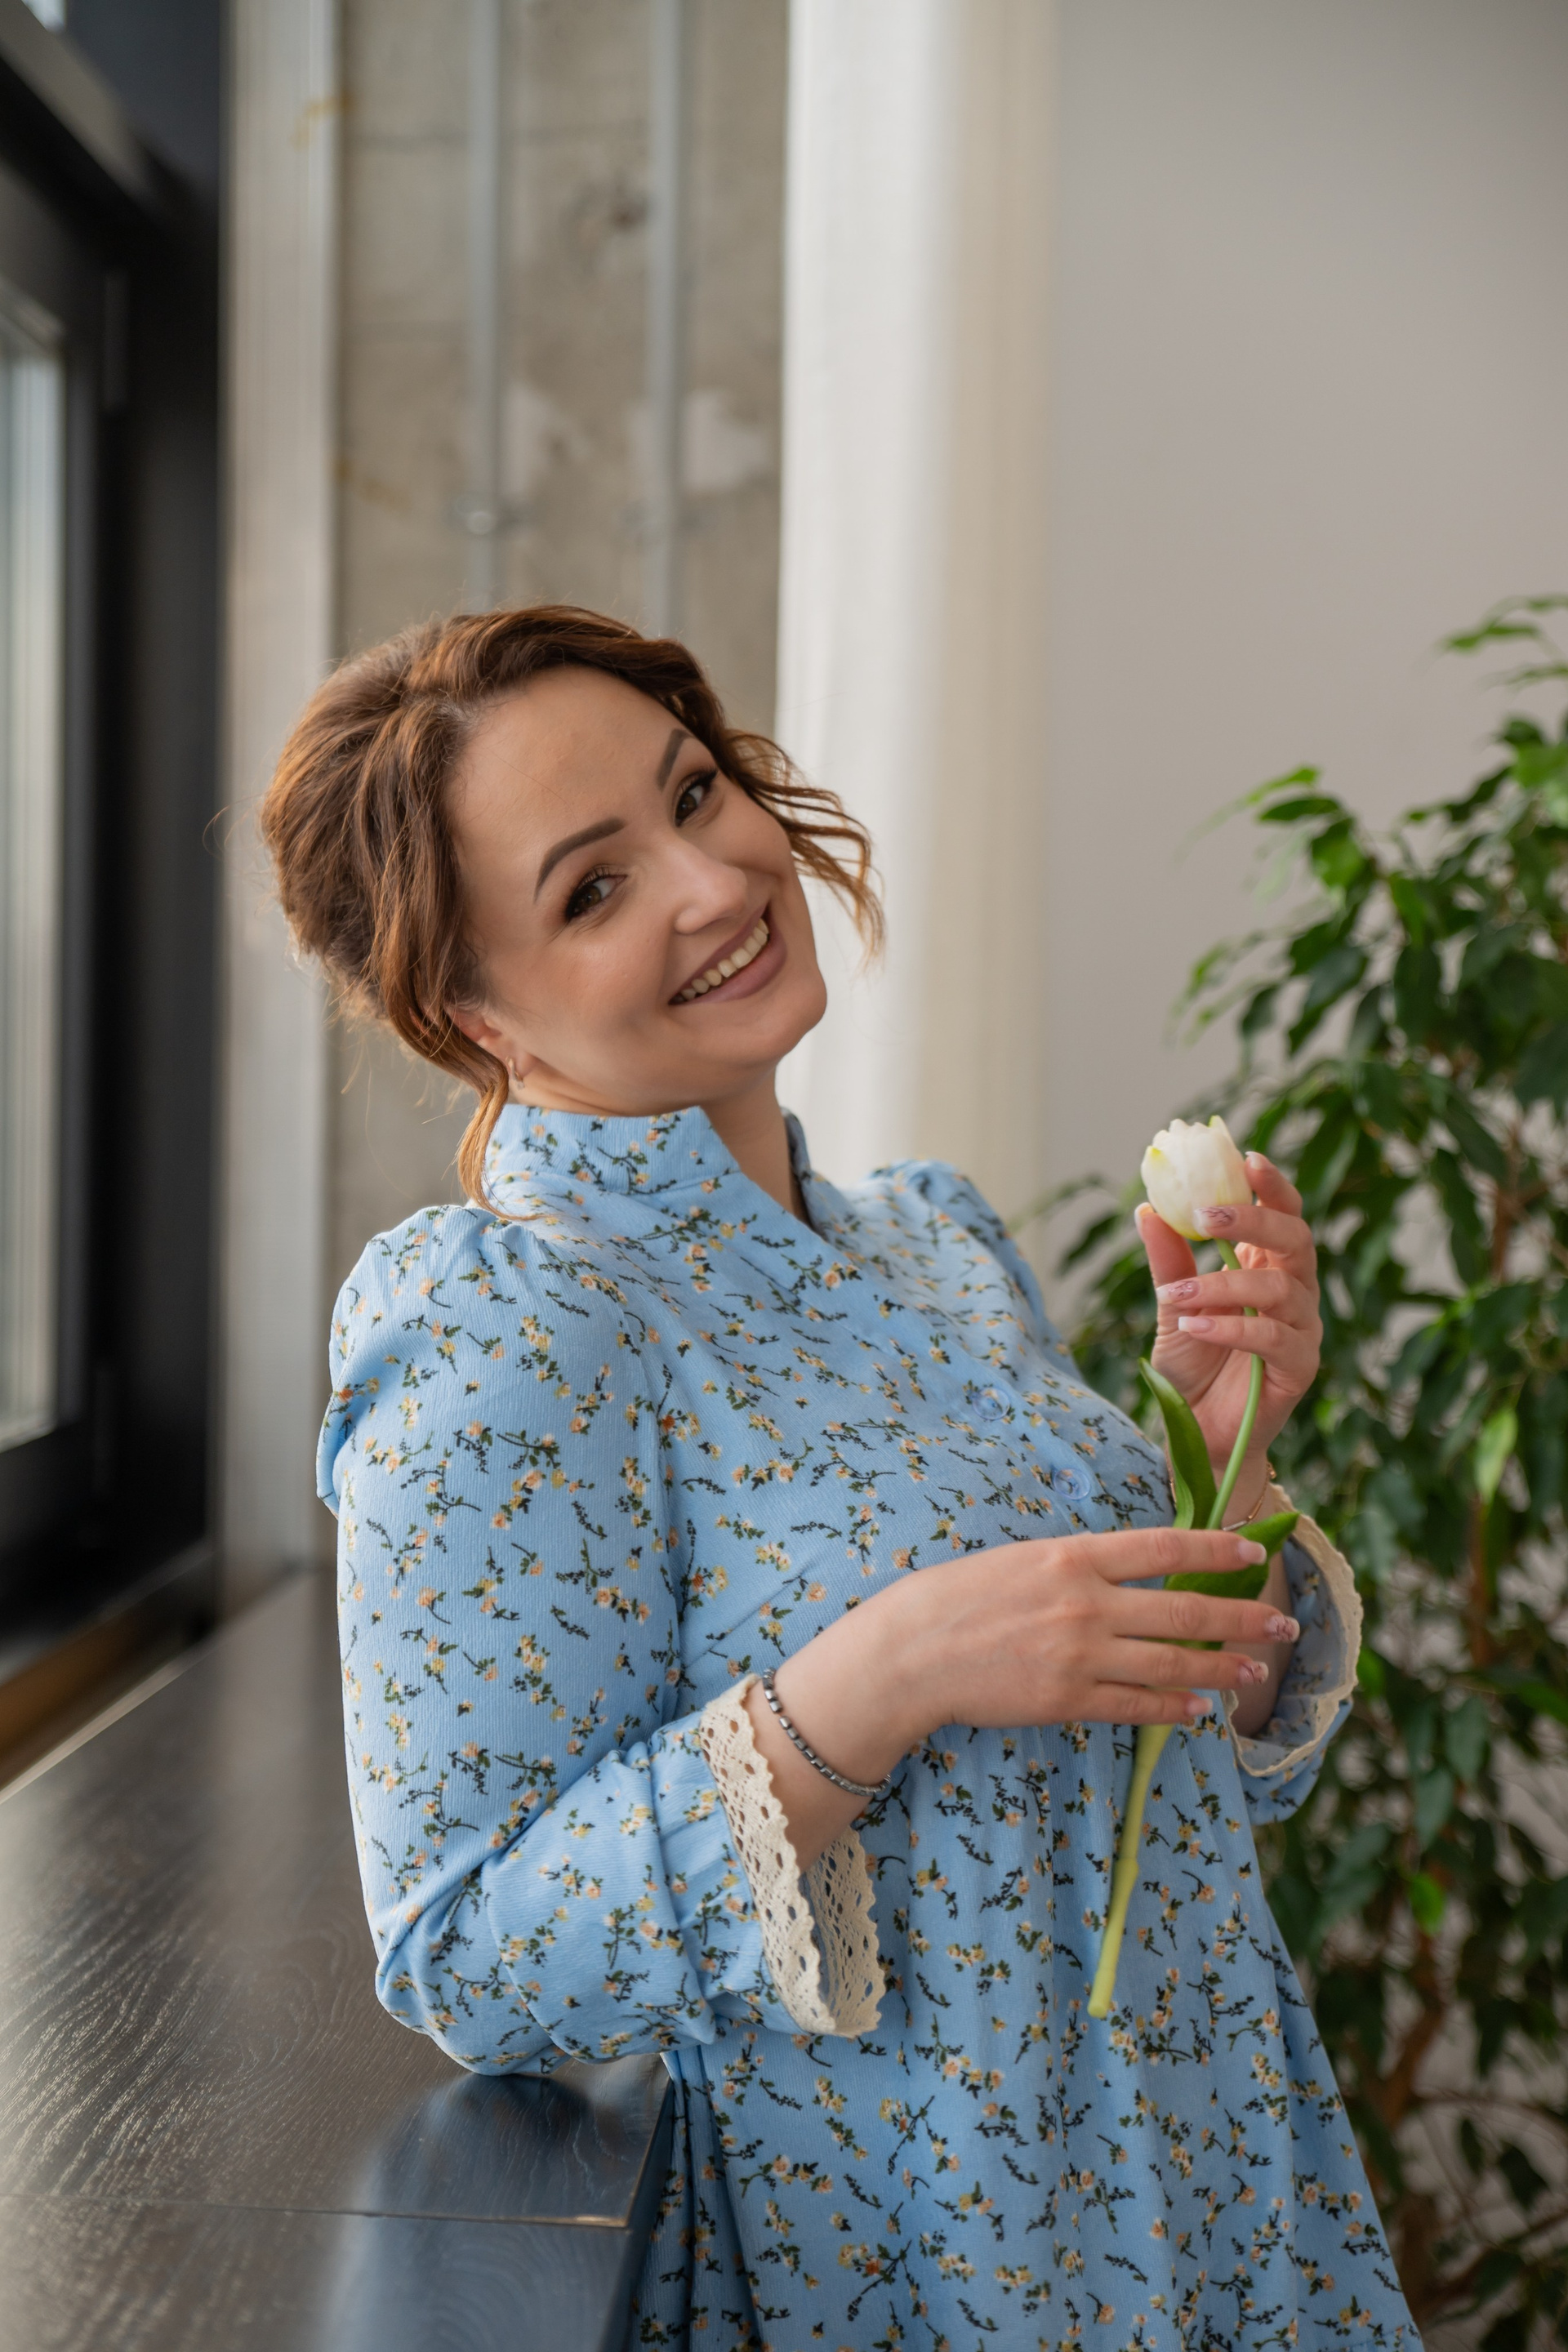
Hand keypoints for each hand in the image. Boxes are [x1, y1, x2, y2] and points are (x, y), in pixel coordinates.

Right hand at [749, 1526, 1298, 1867]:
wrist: (909, 1652)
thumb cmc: (956, 1597)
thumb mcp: (1021, 1559)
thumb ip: (1078, 1565)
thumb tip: (1131, 1570)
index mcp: (1073, 1557)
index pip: (1163, 1546)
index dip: (1216, 1548)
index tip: (1253, 1550)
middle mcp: (1086, 1603)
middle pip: (1183, 1608)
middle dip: (1241, 1615)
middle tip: (1284, 1621)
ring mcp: (1080, 1655)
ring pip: (1172, 1662)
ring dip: (1222, 1668)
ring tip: (1257, 1670)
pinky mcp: (1068, 1699)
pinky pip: (1138, 1706)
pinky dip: (1176, 1708)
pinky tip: (1202, 1710)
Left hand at [1137, 1150, 1321, 1505]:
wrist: (1196, 1432)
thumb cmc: (1192, 1367)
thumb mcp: (1173, 1305)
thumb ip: (1168, 1261)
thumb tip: (1146, 1208)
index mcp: (1267, 1267)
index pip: (1284, 1215)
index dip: (1273, 1186)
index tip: (1247, 1157)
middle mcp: (1294, 1293)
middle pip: (1296, 1239)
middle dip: (1253, 1219)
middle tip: (1205, 1214)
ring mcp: (1302, 1331)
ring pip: (1280, 1289)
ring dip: (1223, 1284)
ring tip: (1176, 1293)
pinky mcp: (1300, 1369)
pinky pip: (1273, 1338)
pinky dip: (1231, 1327)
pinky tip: (1193, 1324)